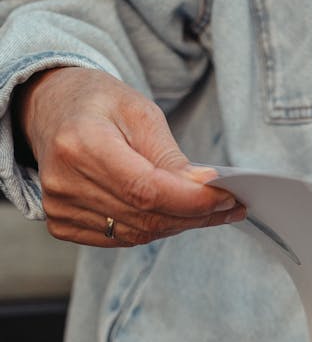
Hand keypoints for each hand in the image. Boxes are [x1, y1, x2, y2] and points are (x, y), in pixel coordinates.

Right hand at [15, 66, 245, 245]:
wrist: (51, 109)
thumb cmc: (97, 104)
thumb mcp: (139, 111)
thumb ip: (169, 155)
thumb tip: (205, 189)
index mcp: (80, 144)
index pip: (145, 190)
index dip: (190, 201)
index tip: (227, 197)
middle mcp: (64, 181)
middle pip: (145, 216)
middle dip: (195, 214)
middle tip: (230, 205)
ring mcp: (60, 207)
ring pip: (138, 233)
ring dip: (179, 224)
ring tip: (209, 209)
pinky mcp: (63, 223)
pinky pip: (122, 238)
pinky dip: (154, 228)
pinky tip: (174, 214)